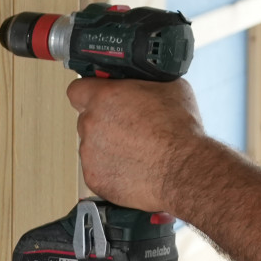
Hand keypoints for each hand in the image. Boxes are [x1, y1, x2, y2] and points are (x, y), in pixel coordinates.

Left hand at [66, 77, 213, 213]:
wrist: (184, 169)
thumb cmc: (179, 130)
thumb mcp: (168, 87)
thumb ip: (143, 83)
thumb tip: (143, 82)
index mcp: (105, 97)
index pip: (77, 89)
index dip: (89, 92)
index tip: (98, 97)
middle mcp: (91, 123)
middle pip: (87, 119)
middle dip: (104, 122)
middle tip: (127, 127)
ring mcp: (90, 153)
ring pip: (93, 146)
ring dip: (108, 147)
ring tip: (136, 150)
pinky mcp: (95, 178)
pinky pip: (98, 170)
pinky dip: (112, 170)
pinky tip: (134, 167)